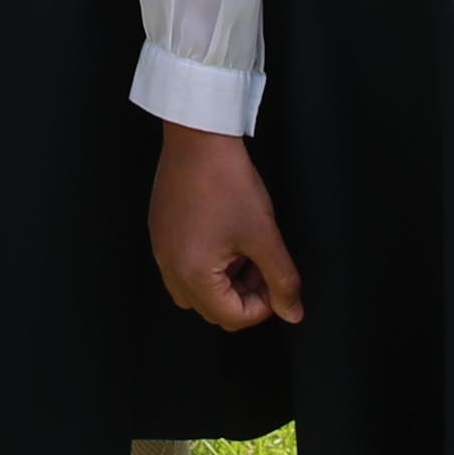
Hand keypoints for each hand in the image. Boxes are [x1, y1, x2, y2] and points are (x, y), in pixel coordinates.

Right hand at [150, 125, 301, 328]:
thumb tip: (292, 312)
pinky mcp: (160, 231)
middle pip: (212, 309)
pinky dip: (207, 263)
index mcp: (193, 274)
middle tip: (263, 265)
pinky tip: (225, 233)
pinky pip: (182, 265)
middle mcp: (169, 267)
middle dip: (243, 295)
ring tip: (244, 248)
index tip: (276, 281)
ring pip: (196, 290)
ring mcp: (161, 249)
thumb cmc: (228, 182)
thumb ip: (282, 280)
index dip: (264, 305)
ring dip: (225, 282)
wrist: (198, 136)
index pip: (233, 318)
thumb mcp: (264, 235)